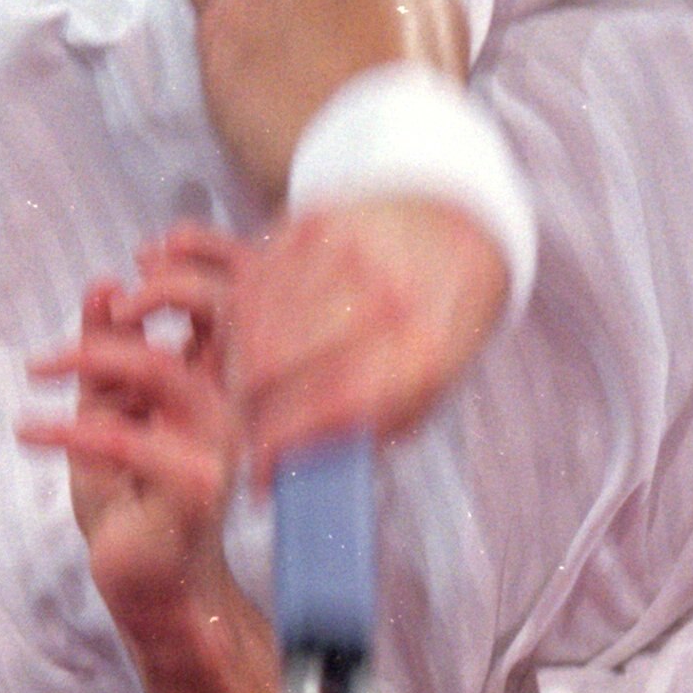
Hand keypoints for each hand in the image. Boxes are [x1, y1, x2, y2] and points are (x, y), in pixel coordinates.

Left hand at [22, 228, 247, 651]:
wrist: (147, 587)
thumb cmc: (132, 504)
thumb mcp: (107, 412)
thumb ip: (108, 351)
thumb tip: (104, 285)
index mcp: (222, 383)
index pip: (232, 301)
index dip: (194, 265)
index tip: (139, 260)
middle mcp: (234, 407)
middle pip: (215, 313)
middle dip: (155, 293)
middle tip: (102, 302)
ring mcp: (221, 445)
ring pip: (160, 368)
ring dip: (91, 355)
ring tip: (38, 368)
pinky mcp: (194, 485)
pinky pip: (123, 437)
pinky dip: (64, 429)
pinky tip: (29, 431)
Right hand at [229, 193, 507, 479]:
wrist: (457, 231)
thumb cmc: (439, 322)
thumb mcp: (426, 392)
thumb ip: (365, 431)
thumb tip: (297, 468)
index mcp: (422, 347)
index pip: (330, 401)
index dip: (281, 440)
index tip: (259, 469)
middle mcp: (384, 294)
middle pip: (276, 359)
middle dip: (246, 405)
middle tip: (244, 426)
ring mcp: (345, 251)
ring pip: (253, 321)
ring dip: (235, 365)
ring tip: (245, 388)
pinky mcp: (313, 223)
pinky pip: (251, 282)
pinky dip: (238, 320)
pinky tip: (248, 342)